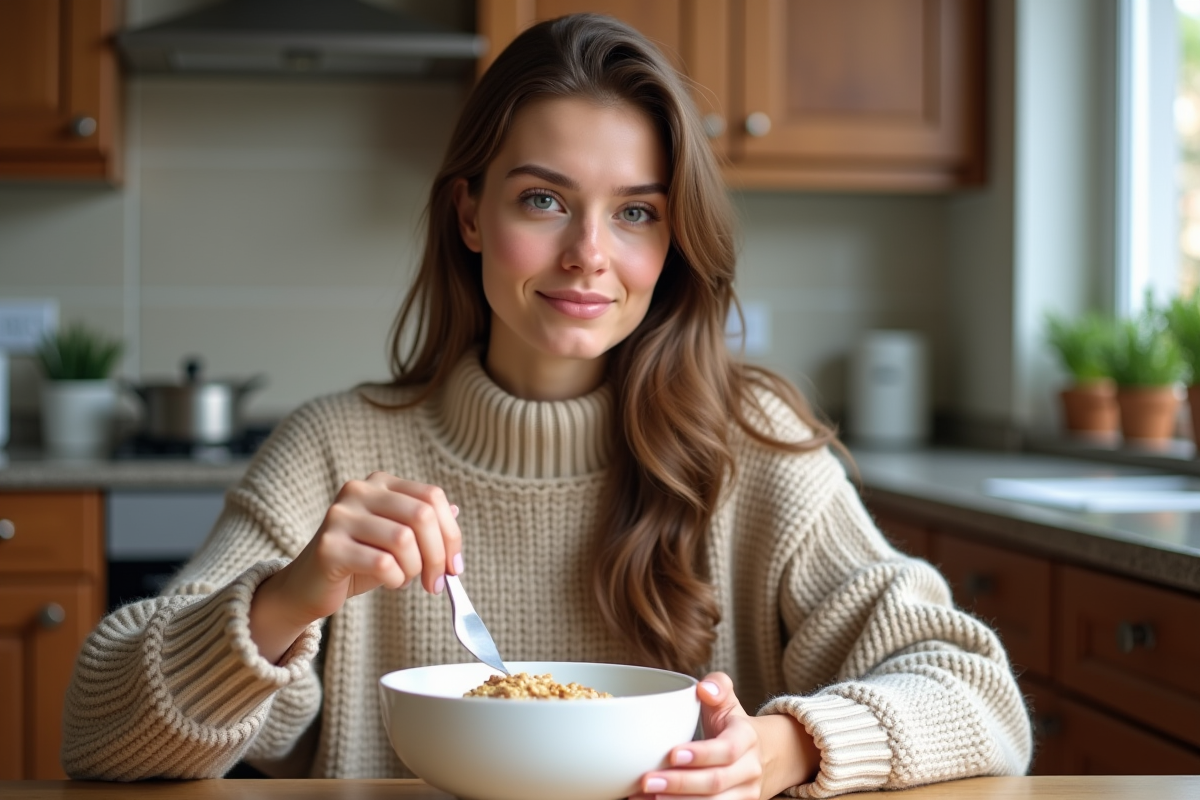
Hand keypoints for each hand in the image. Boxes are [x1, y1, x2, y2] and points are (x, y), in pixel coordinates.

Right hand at [250, 472, 462, 661]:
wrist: (307, 587)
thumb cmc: (358, 562)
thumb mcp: (396, 540)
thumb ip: (423, 525)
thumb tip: (455, 511)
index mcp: (379, 483)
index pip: (432, 497)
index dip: (451, 533)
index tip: (455, 566)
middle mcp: (358, 491)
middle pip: (422, 515)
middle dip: (438, 555)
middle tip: (437, 583)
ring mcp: (340, 517)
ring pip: (404, 540)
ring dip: (414, 569)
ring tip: (404, 579)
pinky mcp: (329, 547)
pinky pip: (382, 564)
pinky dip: (395, 579)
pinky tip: (388, 582)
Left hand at [631, 672, 817, 799]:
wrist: (764, 758)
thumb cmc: (733, 728)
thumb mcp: (729, 703)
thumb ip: (718, 686)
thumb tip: (704, 688)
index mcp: (747, 738)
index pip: (727, 749)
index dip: (701, 754)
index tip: (673, 754)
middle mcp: (749, 770)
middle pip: (716, 781)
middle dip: (681, 784)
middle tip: (648, 780)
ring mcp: (745, 794)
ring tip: (647, 796)